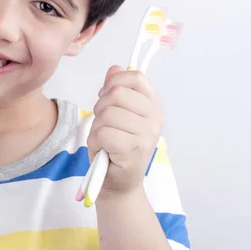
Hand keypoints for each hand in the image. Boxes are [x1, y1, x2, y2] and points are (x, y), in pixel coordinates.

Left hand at [87, 65, 162, 197]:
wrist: (119, 183)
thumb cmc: (116, 147)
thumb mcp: (116, 113)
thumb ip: (116, 89)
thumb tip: (114, 68)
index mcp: (153, 106)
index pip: (135, 77)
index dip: (114, 83)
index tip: (106, 96)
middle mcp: (155, 118)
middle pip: (117, 93)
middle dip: (101, 107)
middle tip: (104, 124)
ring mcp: (146, 134)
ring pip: (108, 113)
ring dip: (97, 127)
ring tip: (105, 139)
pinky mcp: (134, 149)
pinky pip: (103, 132)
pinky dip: (96, 141)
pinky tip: (103, 149)